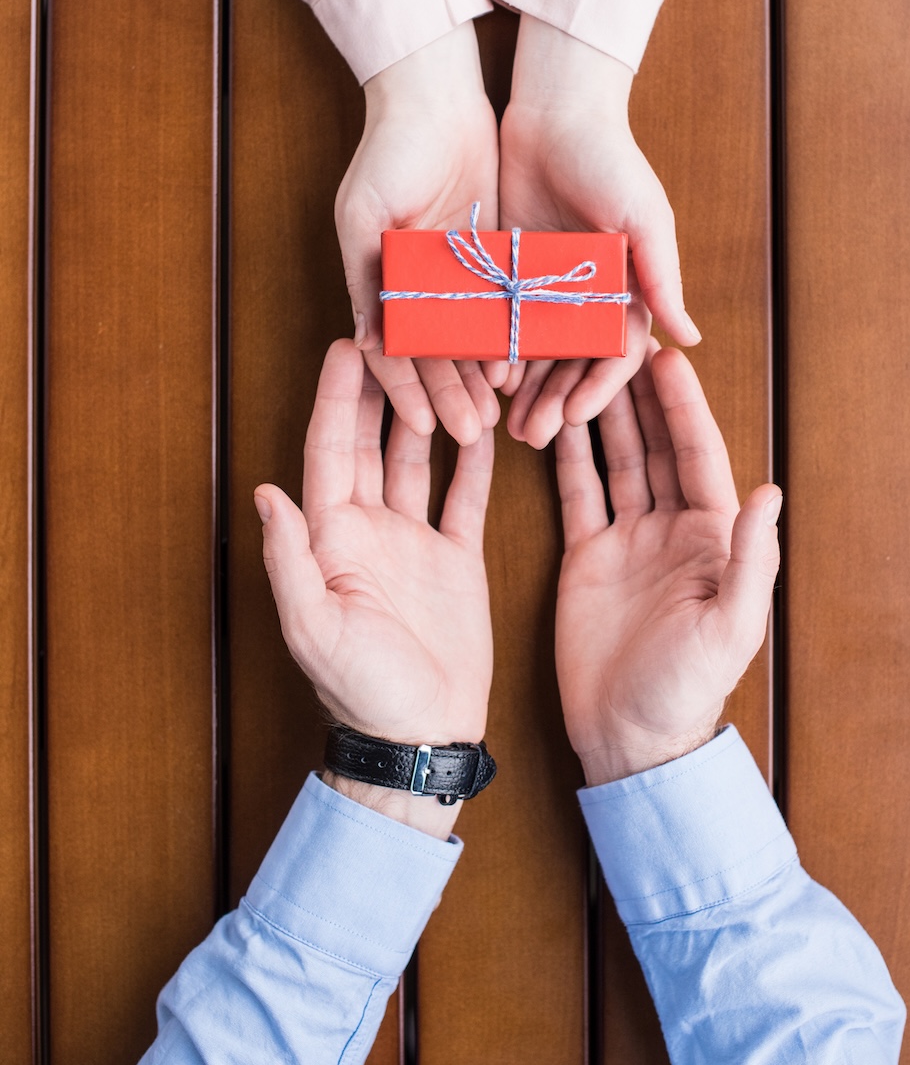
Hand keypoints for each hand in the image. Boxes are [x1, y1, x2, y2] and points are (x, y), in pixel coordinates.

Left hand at [254, 339, 494, 835]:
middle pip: (370, 439)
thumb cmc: (362, 690)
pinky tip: (487, 417)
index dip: (335, 396)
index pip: (329, 450)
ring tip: (449, 358)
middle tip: (400, 329)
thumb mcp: (316, 627)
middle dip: (382, 384)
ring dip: (430, 410)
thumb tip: (267, 491)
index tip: (349, 342)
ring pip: (418, 457)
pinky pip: (463, 495)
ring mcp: (412, 540)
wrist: (421, 735)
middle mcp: (367, 528)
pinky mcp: (455, 557)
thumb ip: (291, 560)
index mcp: (331, 537)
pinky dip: (473, 457)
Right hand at [335, 21, 504, 446]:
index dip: (409, 389)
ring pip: (471, 340)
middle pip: (437, 355)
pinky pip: (503, 307)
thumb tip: (365, 344)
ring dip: (480, 377)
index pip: (397, 351)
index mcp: (383, 281)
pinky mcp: (495, 257)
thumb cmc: (387, 152)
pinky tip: (521, 369)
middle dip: (452, 395)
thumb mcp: (363, 215)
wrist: (436, 96)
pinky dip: (509, 338)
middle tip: (471, 434)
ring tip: (499, 416)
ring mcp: (458, 274)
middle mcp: (420, 286)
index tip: (425, 425)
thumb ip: (365, 279)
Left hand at [497, 16, 699, 448]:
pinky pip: (498, 322)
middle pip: (571, 366)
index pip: (615, 357)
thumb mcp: (643, 218)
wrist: (556, 110)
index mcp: (627, 291)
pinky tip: (477, 378)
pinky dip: (491, 352)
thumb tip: (692, 338)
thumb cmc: (612, 159)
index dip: (598, 389)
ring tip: (503, 424)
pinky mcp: (507, 272)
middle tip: (532, 437)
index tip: (577, 417)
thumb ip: (661, 278)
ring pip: (534, 354)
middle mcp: (587, 298)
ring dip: (522, 391)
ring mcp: (545, 288)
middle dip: (554, 403)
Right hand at [554, 343, 779, 786]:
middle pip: (655, 445)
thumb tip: (769, 491)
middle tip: (616, 339)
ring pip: (615, 459)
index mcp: (713, 538)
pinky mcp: (587, 555)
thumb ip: (750, 560)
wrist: (629, 738)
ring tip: (577, 363)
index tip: (664, 357)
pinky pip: (576, 493)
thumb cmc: (687, 689)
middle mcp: (672, 529)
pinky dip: (564, 455)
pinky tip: (549, 416)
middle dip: (638, 393)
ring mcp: (628, 539)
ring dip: (600, 414)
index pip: (698, 456)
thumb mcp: (729, 629)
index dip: (683, 406)